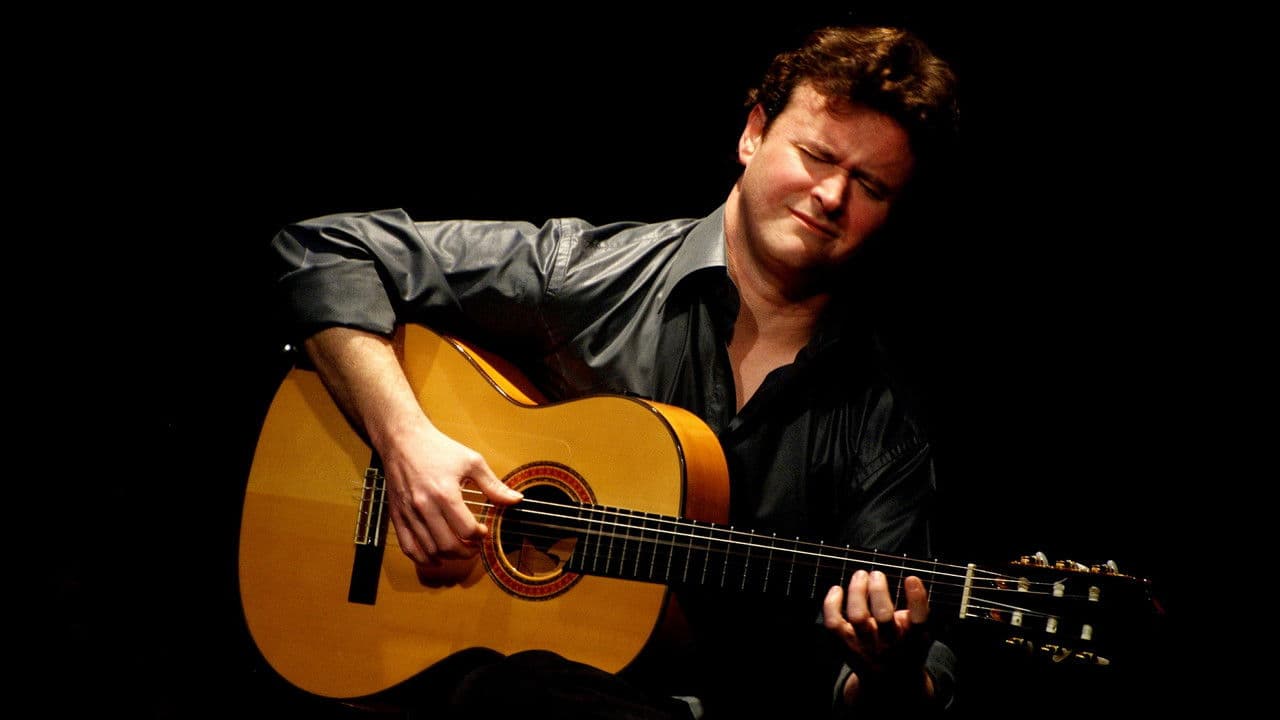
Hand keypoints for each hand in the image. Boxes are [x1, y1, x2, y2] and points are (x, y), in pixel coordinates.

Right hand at [381, 419, 521, 564]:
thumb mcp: (471, 461)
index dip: (479, 536)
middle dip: (466, 551)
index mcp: (445, 493)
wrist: (403, 439)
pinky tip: (435, 558)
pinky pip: (408, 546)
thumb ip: (493, 485)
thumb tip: (516, 499)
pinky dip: (422, 558)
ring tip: (459, 550)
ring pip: (429, 549)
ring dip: (448, 556)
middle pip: (448, 545)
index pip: (466, 529)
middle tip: (474, 547)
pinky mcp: (397, 515)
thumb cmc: (438, 448)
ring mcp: (409, 513)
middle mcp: (425, 506)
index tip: (483, 531)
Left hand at [822, 570, 933, 705]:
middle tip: (876, 574)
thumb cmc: (905, 647)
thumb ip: (917, 611)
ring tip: (861, 575)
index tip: (911, 578)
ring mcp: (866, 646)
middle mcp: (890, 645)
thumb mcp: (920, 634)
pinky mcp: (846, 645)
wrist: (889, 683)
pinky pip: (833, 624)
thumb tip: (909, 580)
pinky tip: (837, 590)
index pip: (919, 620)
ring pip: (858, 616)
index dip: (916, 598)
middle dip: (878, 590)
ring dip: (857, 591)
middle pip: (883, 616)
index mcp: (914, 640)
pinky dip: (831, 603)